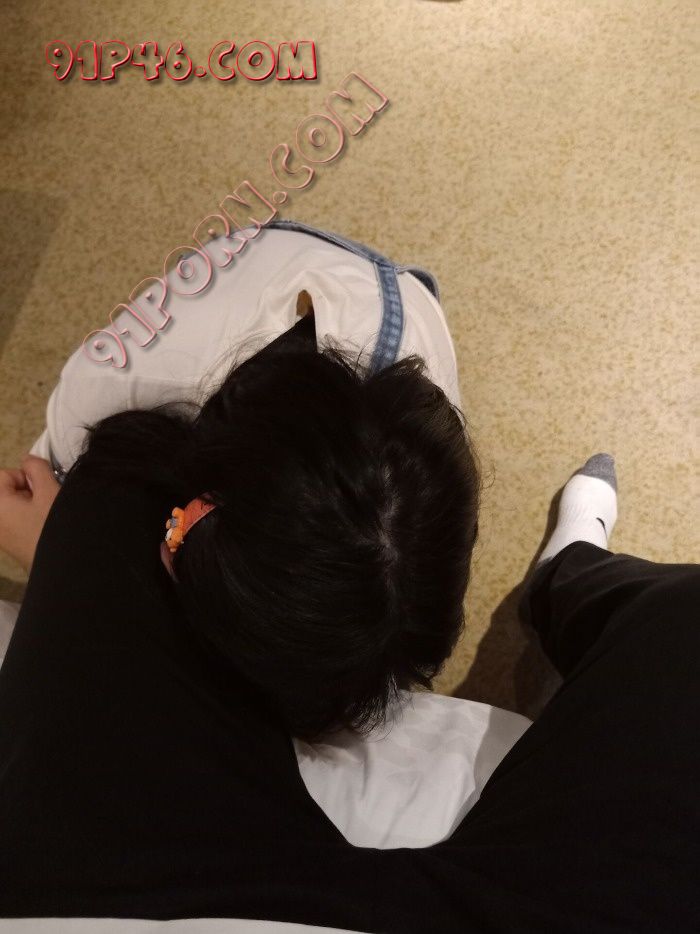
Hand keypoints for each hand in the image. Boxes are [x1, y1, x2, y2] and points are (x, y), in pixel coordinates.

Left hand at [0, 455, 59, 571]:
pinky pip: (14, 523)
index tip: (42, 491)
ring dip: (28, 506)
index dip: (26, 478)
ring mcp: (1, 536)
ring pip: (12, 507)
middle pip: (6, 492)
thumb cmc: (53, 528)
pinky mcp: (9, 546)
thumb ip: (37, 468)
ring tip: (45, 517)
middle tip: (45, 504)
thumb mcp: (49, 492)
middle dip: (26, 492)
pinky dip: (27, 520)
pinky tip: (41, 529)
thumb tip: (29, 461)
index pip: (4, 475)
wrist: (62, 569)